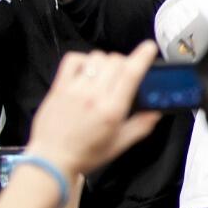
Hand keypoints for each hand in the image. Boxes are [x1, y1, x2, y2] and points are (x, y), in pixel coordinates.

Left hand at [25, 42, 162, 178]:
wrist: (51, 160)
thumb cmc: (86, 154)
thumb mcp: (119, 145)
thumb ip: (141, 126)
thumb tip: (157, 111)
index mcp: (111, 111)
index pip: (130, 74)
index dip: (142, 57)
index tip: (149, 47)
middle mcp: (93, 96)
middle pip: (115, 61)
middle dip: (125, 63)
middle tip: (124, 75)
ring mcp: (74, 90)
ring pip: (96, 58)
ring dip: (106, 62)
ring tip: (104, 75)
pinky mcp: (59, 87)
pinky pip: (73, 60)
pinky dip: (84, 59)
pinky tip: (87, 70)